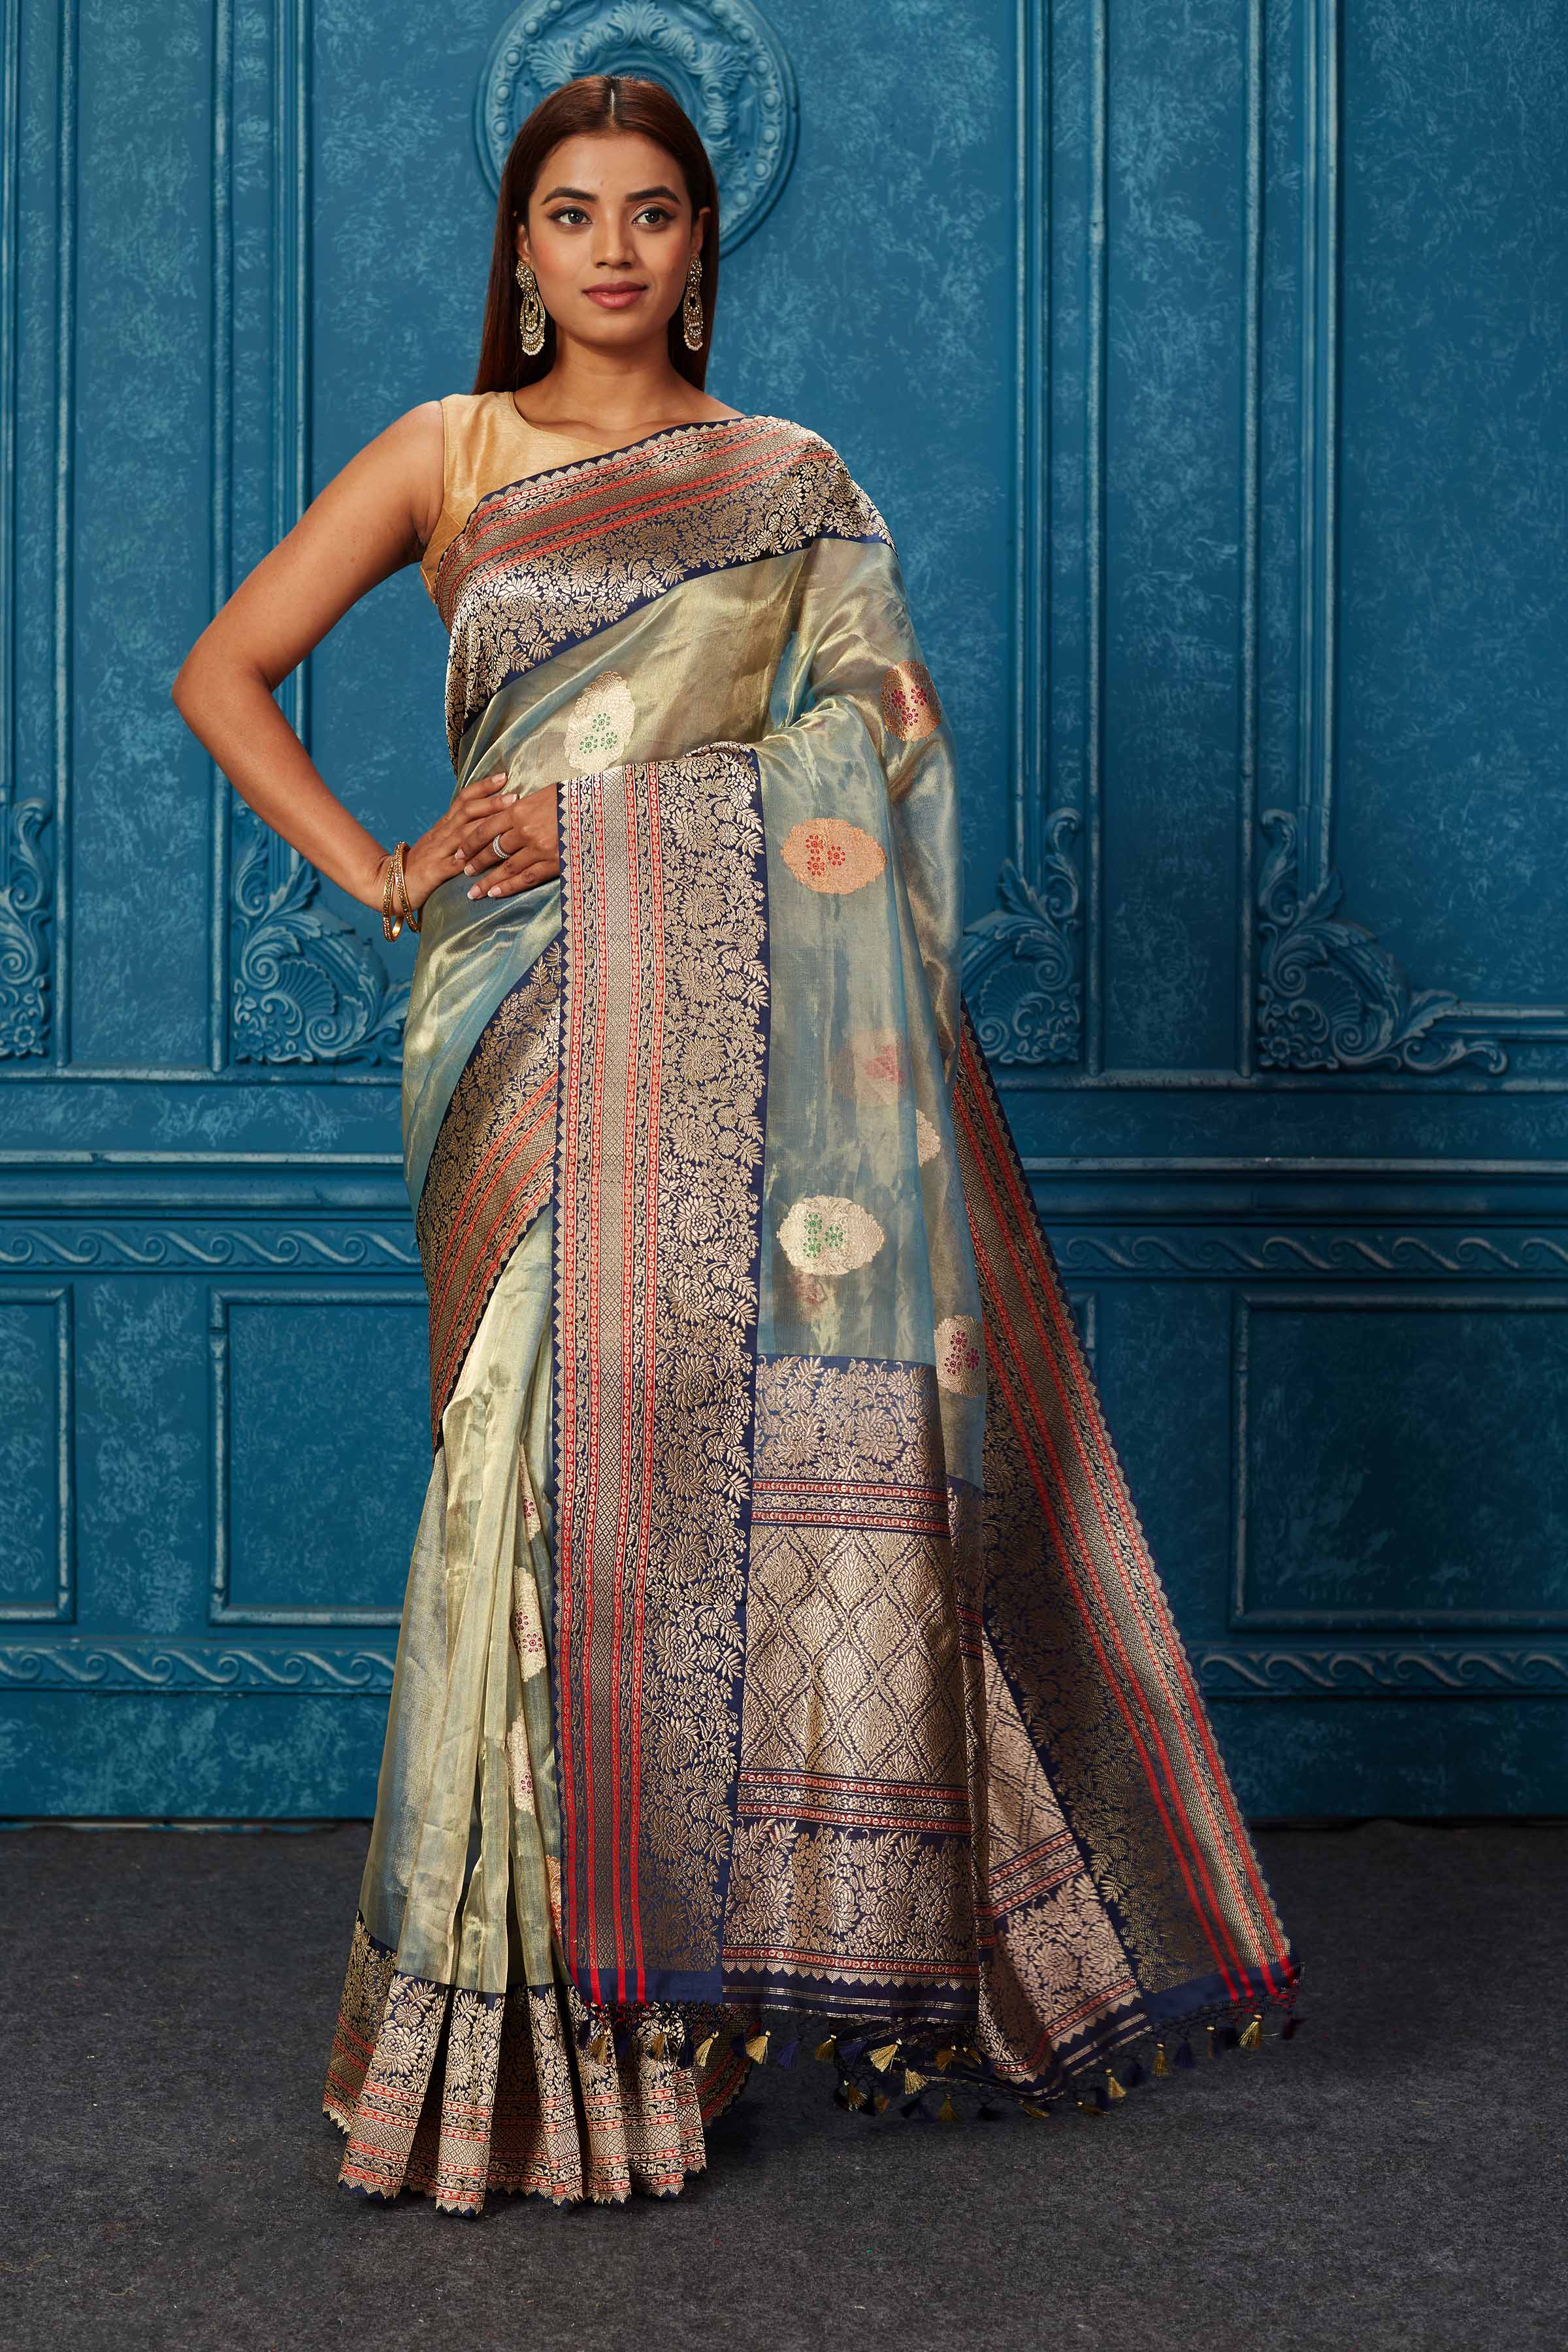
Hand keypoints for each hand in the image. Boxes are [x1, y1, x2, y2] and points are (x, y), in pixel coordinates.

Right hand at [379, 769, 560, 914]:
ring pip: (464, 833)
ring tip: (508, 819)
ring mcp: (438, 851)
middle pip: (467, 812)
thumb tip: (484, 817)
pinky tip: (490, 856)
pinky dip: (473, 859)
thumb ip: (458, 830)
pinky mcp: (435, 871)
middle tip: (514, 795)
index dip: (483, 787)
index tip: (503, 776)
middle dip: (491, 802)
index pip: (463, 799)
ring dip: (488, 824)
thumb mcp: (440, 842)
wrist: (390, 882)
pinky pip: (456, 864)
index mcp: (443, 825)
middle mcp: (441, 834)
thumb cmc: (422, 863)